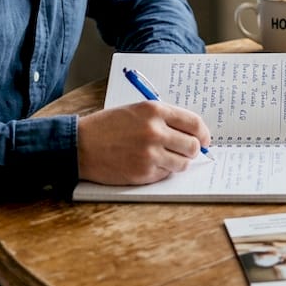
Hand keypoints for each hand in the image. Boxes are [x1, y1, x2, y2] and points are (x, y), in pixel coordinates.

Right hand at [77, 100, 211, 184]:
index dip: (204, 133)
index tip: (204, 139)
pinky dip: (162, 171)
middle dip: (192, 150)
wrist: (80, 145)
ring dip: (178, 162)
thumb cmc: (107, 126)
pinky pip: (165, 174)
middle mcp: (155, 131)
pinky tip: (147, 164)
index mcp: (155, 111)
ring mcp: (150, 154)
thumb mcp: (136, 110)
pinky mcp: (143, 173)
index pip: (194, 123)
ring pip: (183, 163)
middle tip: (186, 151)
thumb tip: (191, 132)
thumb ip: (163, 118)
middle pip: (193, 146)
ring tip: (165, 158)